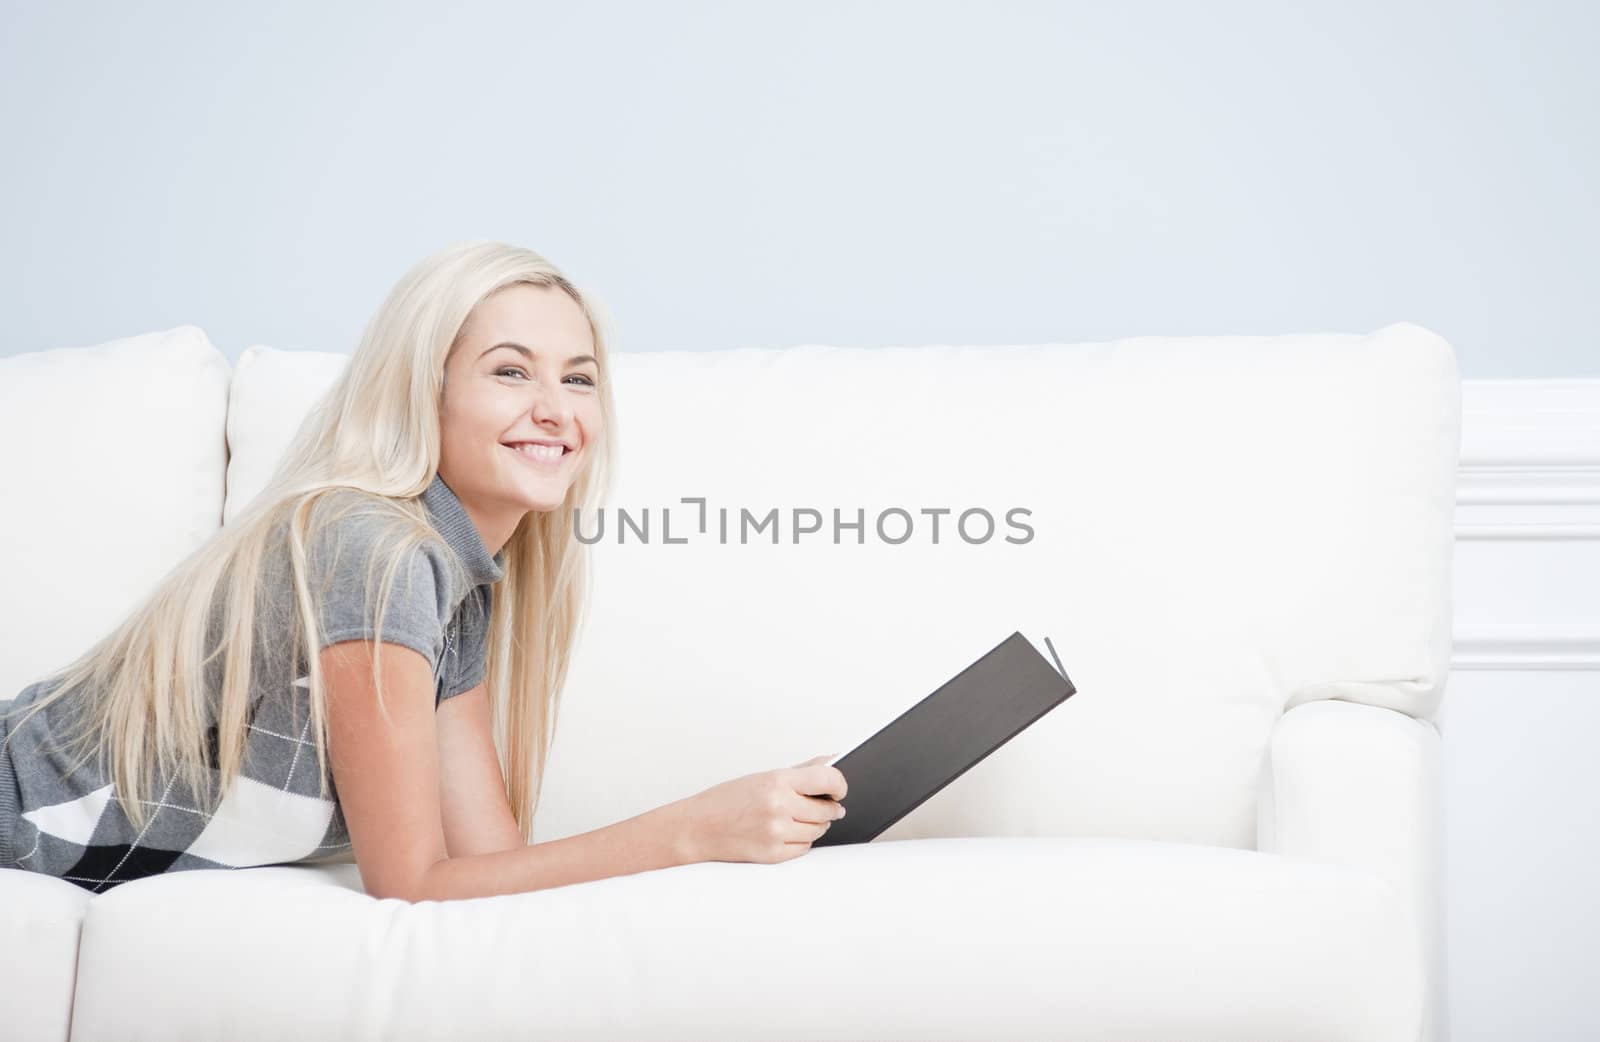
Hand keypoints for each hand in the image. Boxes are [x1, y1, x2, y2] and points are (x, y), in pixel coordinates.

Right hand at [677, 754, 847, 863]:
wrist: (696, 828)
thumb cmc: (727, 800)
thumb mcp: (763, 777)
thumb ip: (802, 770)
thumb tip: (832, 761)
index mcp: (777, 781)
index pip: (828, 779)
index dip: (840, 784)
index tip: (840, 788)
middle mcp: (779, 806)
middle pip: (828, 810)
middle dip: (829, 808)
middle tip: (822, 805)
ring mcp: (776, 832)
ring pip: (819, 831)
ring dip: (815, 825)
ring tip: (797, 817)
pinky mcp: (773, 855)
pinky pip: (804, 847)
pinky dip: (801, 840)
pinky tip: (786, 831)